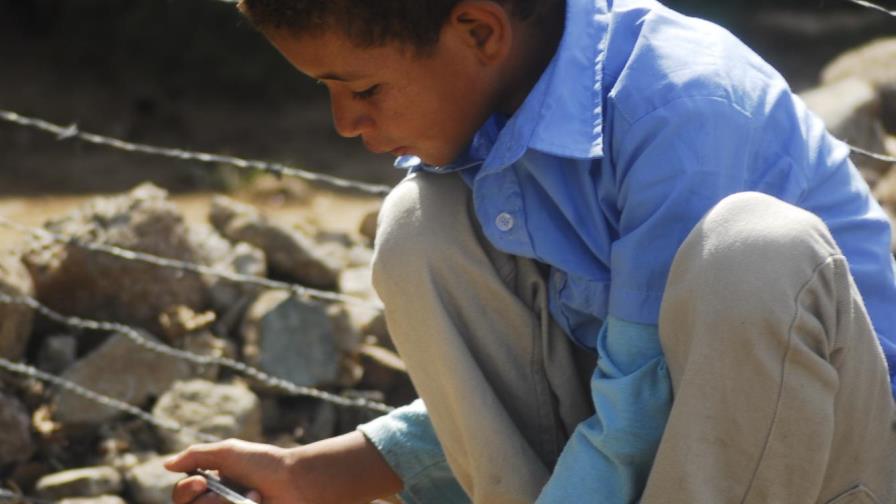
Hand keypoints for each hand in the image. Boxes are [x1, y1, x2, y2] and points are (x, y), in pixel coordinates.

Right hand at [165, 439, 301, 503]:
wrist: (296, 482)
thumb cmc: (264, 463)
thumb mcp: (228, 452)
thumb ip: (196, 456)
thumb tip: (165, 465)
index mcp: (211, 484)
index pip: (181, 496)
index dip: (185, 491)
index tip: (202, 481)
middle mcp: (217, 501)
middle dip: (206, 502)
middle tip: (223, 493)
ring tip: (252, 496)